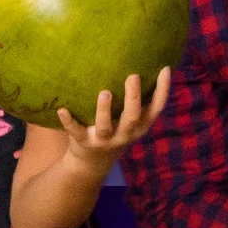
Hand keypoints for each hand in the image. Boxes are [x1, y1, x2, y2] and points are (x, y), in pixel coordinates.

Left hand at [55, 68, 173, 173]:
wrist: (92, 164)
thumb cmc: (116, 131)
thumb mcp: (132, 122)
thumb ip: (138, 101)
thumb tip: (146, 64)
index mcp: (140, 126)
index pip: (156, 108)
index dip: (163, 90)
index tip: (165, 69)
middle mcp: (124, 134)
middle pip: (132, 117)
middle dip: (133, 98)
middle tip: (133, 76)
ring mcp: (104, 140)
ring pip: (105, 126)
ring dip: (104, 110)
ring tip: (105, 92)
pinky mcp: (83, 143)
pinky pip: (75, 132)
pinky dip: (69, 122)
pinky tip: (62, 109)